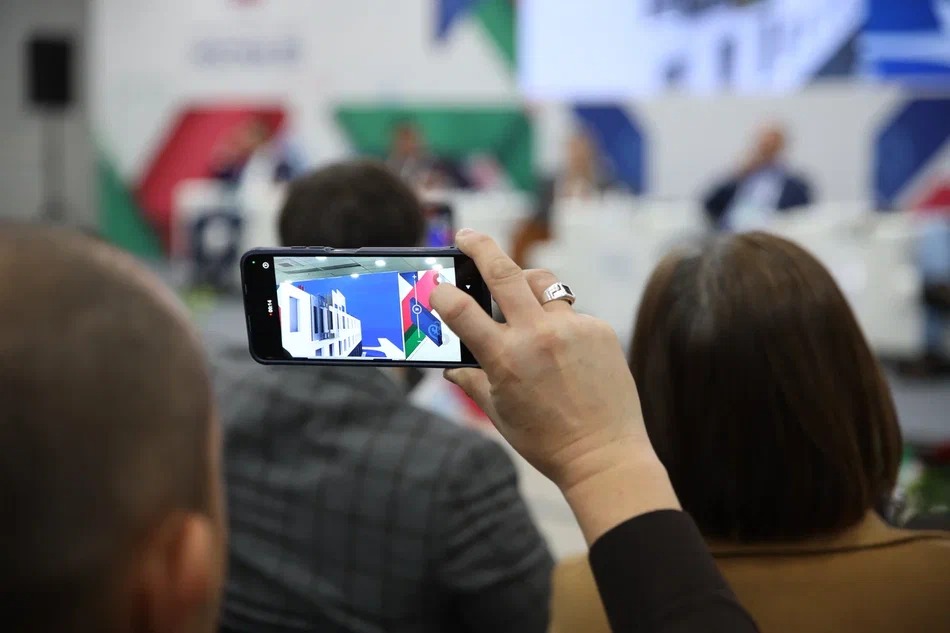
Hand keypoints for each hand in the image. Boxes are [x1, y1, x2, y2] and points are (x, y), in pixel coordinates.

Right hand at [431, 230, 677, 539]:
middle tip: (466, 236)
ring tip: (519, 295)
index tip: (434, 286)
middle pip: (504, 271)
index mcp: (505, 358)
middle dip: (480, 247)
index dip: (441, 293)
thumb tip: (450, 368)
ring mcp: (572, 329)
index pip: (460, 310)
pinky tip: (562, 350)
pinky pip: (570, 312)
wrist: (605, 455)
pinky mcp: (600, 330)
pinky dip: (558, 321)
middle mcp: (538, 336)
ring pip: (542, 283)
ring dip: (525, 282)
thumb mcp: (499, 413)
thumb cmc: (546, 441)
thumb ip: (472, 382)